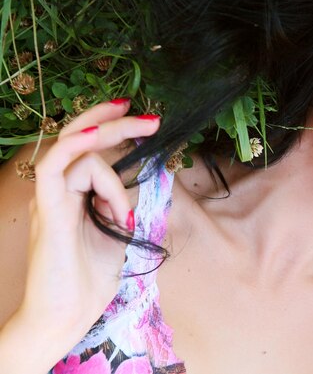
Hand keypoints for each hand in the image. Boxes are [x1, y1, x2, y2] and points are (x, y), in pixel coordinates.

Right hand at [8, 100, 159, 364]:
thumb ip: (121, 208)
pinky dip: (80, 148)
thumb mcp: (118, 236)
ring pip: (75, 148)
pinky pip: (57, 166)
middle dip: (112, 119)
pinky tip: (101, 140)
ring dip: (110, 138)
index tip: (146, 125)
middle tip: (145, 113)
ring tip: (141, 131)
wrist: (66, 316)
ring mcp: (50, 197)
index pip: (89, 152)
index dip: (115, 134)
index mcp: (73, 196)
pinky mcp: (48, 208)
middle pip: (78, 138)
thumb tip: (134, 191)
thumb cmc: (91, 281)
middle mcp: (59, 190)